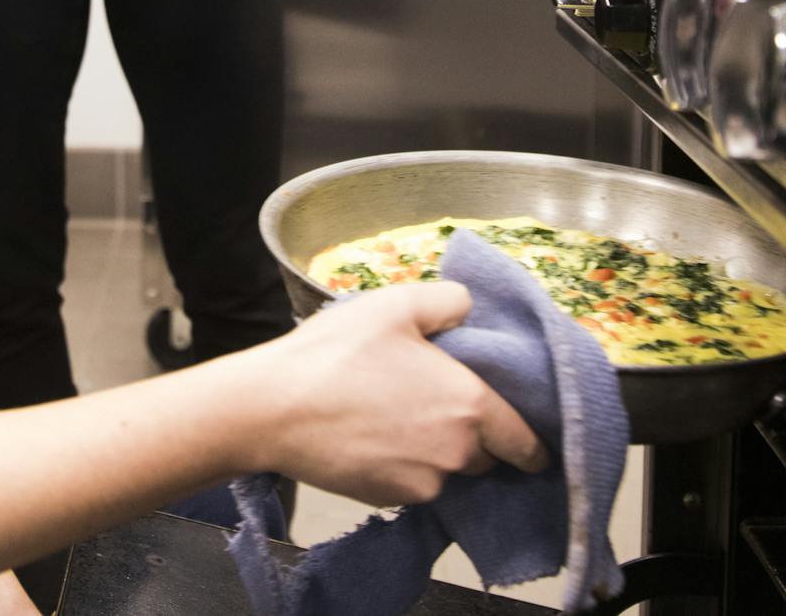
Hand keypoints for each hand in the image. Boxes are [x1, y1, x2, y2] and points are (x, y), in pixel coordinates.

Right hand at [252, 283, 549, 505]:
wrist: (274, 408)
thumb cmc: (337, 352)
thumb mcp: (394, 304)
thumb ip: (448, 301)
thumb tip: (472, 309)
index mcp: (470, 404)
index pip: (527, 441)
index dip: (528, 437)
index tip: (519, 432)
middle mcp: (458, 453)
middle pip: (484, 452)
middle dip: (470, 433)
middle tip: (431, 398)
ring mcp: (425, 483)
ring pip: (447, 468)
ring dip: (434, 448)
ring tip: (391, 413)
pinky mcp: (391, 500)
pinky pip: (413, 482)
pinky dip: (402, 464)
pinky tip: (370, 435)